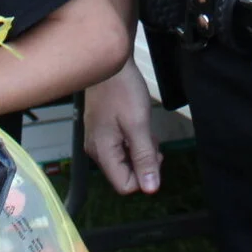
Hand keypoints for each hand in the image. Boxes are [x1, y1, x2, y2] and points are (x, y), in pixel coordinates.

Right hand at [81, 61, 161, 193]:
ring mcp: (98, 140)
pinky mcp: (102, 130)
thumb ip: (144, 157)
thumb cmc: (123, 91)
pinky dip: (133, 141)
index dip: (144, 175)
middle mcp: (96, 151)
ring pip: (125, 160)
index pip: (125, 185)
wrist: (109, 63)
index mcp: (102, 152)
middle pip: (124, 173)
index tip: (154, 153)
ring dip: (140, 150)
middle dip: (143, 161)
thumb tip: (151, 189)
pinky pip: (121, 147)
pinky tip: (138, 125)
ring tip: (146, 130)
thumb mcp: (138, 125)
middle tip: (151, 139)